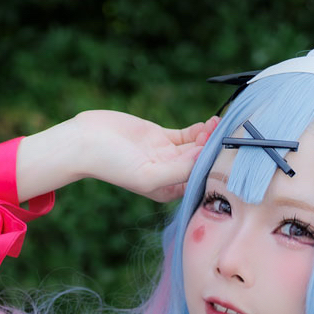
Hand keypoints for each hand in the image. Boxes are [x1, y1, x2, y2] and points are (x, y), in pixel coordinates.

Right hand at [72, 109, 220, 202]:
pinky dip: (199, 129)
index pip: (198, 180)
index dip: (213, 168)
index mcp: (167, 190)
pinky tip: (209, 123)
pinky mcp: (160, 136)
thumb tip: (204, 158)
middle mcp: (169, 175)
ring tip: (219, 126)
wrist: (85, 141)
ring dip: (208, 138)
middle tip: (228, 136)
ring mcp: (165, 154)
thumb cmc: (112, 164)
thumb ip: (179, 169)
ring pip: (196, 146)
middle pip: (199, 162)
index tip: (227, 155)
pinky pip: (186, 134)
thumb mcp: (148, 173)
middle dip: (214, 151)